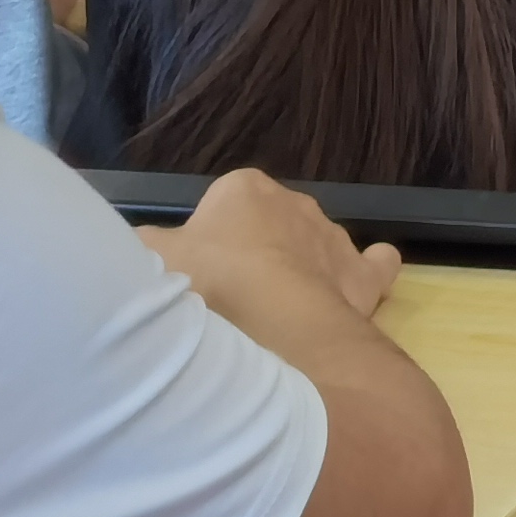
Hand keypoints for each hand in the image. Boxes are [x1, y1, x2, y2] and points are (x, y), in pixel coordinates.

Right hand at [142, 165, 407, 330]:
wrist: (270, 326)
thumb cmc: (205, 284)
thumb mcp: (150, 261)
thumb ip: (143, 250)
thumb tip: (141, 252)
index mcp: (244, 190)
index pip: (222, 208)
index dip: (207, 246)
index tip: (197, 280)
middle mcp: (295, 203)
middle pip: (268, 230)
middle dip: (251, 260)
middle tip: (228, 306)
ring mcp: (334, 238)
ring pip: (314, 249)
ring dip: (296, 276)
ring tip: (272, 322)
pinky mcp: (363, 276)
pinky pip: (373, 266)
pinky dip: (364, 277)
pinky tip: (345, 297)